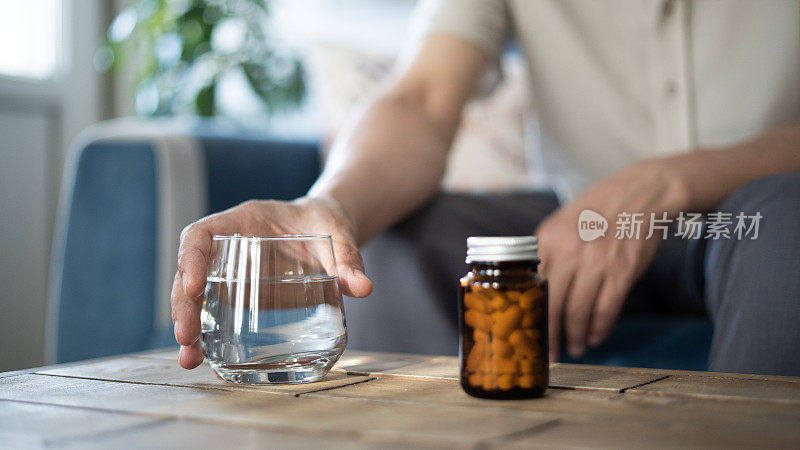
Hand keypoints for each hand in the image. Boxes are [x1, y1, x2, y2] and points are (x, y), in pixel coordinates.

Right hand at [171, 196, 372, 368]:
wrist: (328, 230)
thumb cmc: (327, 224)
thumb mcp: (338, 233)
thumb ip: (348, 257)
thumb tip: (363, 288)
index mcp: (241, 221)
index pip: (201, 235)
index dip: (191, 259)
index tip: (195, 286)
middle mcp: (226, 247)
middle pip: (190, 273)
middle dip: (184, 305)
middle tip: (186, 337)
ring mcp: (229, 273)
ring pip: (196, 298)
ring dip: (189, 329)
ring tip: (189, 360)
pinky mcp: (238, 295)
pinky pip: (214, 314)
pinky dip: (208, 337)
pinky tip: (208, 362)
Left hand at [536, 160, 687, 360]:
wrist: (642, 193)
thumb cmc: (599, 209)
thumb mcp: (562, 222)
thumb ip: (547, 251)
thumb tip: (534, 287)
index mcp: (548, 239)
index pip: (533, 287)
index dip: (531, 315)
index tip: (530, 332)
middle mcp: (570, 251)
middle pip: (554, 305)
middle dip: (551, 335)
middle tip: (552, 352)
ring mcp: (597, 261)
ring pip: (579, 312)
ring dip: (576, 336)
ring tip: (576, 348)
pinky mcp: (623, 270)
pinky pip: (607, 309)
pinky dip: (600, 328)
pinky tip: (596, 336)